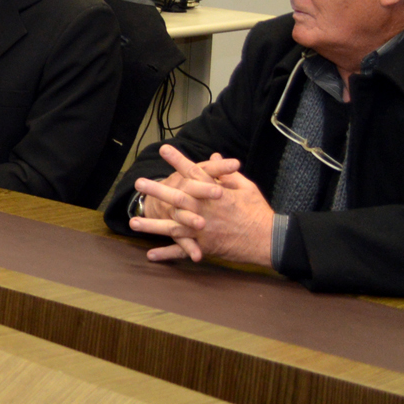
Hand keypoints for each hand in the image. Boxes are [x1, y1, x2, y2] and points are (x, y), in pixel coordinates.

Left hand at [129, 145, 273, 267]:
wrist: (270, 240)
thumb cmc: (259, 211)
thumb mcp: (246, 188)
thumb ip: (227, 173)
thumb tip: (215, 155)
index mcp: (216, 193)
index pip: (194, 172)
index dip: (178, 160)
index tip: (164, 149)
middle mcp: (205, 210)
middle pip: (177, 198)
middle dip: (157, 190)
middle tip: (139, 183)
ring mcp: (203, 230)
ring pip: (173, 227)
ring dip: (152, 224)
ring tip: (133, 222)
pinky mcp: (205, 246)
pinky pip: (182, 251)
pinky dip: (167, 254)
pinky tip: (150, 254)